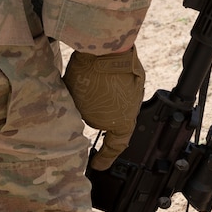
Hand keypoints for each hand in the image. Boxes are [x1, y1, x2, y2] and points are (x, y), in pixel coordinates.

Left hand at [63, 46, 144, 170]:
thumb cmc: (91, 81)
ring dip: (103, 103)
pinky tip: (93, 82)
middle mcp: (133, 105)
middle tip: (86, 129)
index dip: (105, 158)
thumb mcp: (79, 109)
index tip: (98, 164)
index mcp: (124, 121)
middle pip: (117, 122)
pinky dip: (106, 88)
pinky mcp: (132, 70)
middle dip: (102, 126)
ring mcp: (135, 86)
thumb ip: (82, 119)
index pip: (115, 146)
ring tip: (86, 100)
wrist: (105, 47)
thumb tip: (76, 123)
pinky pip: (119, 86)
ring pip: (117, 102)